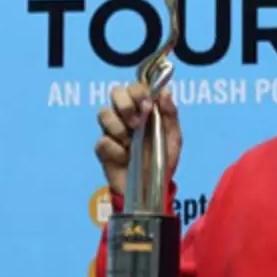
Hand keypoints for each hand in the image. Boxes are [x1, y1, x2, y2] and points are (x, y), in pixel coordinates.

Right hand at [95, 83, 181, 197]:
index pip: (134, 87)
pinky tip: (125, 158)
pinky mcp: (103, 149)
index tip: (147, 106)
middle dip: (124, 104)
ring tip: (130, 143)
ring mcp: (112, 131)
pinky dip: (116, 150)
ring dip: (118, 127)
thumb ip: (170, 114)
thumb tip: (165, 91)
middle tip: (136, 122)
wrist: (152, 189)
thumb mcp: (173, 138)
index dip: (138, 92)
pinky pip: (102, 141)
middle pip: (115, 92)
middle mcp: (126, 116)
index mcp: (143, 109)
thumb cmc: (163, 160)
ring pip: (104, 113)